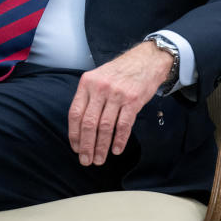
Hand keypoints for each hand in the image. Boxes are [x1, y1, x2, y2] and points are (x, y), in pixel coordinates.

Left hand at [67, 40, 172, 166]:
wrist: (146, 60)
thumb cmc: (120, 72)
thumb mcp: (98, 77)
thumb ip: (88, 97)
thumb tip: (80, 128)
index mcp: (87, 83)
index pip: (75, 113)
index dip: (74, 134)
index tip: (76, 148)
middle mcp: (100, 88)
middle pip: (89, 123)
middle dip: (86, 146)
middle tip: (86, 160)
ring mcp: (117, 94)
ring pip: (105, 127)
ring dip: (101, 147)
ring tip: (99, 159)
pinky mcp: (133, 100)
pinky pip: (123, 125)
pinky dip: (119, 140)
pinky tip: (116, 150)